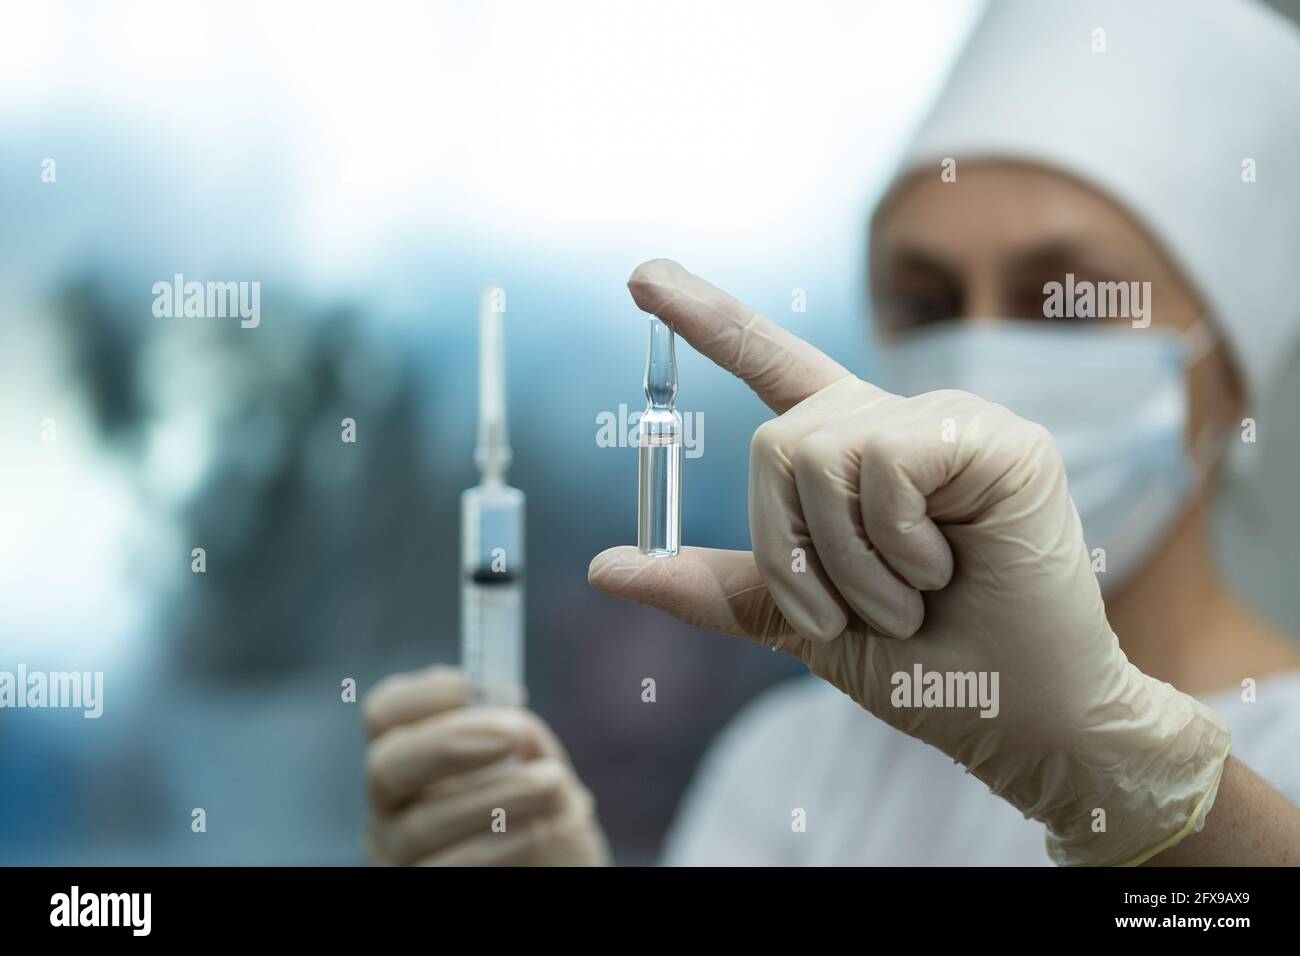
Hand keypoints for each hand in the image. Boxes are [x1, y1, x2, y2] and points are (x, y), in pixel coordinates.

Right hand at [364, 666, 609, 865]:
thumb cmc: (546, 816)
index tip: (488, 687)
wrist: (564, 870)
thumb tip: (501, 711)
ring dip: (495, 798)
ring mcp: (397, 856)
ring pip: (420, 824)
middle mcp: (391, 806)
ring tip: (550, 784)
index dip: (428, 694)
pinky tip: (536, 831)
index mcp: (413, 756)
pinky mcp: (417, 888)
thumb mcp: (539, 765)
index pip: (385, 713)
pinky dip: (495, 846)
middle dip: (450, 744)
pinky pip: (444, 870)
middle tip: (514, 735)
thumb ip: (517, 734)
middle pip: (386, 766)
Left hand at [589, 259, 1230, 865]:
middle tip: (850, 615)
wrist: (1012, 715)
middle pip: (774, 443)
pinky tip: (946, 568)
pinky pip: (885, 461)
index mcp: (845, 454)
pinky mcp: (996, 438)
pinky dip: (896, 540)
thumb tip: (601, 566)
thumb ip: (715, 585)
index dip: (706, 318)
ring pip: (821, 453)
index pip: (767, 365)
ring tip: (907, 600)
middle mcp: (890, 423)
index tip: (642, 277)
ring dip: (848, 563)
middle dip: (791, 552)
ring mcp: (946, 422)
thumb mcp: (797, 623)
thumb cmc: (919, 666)